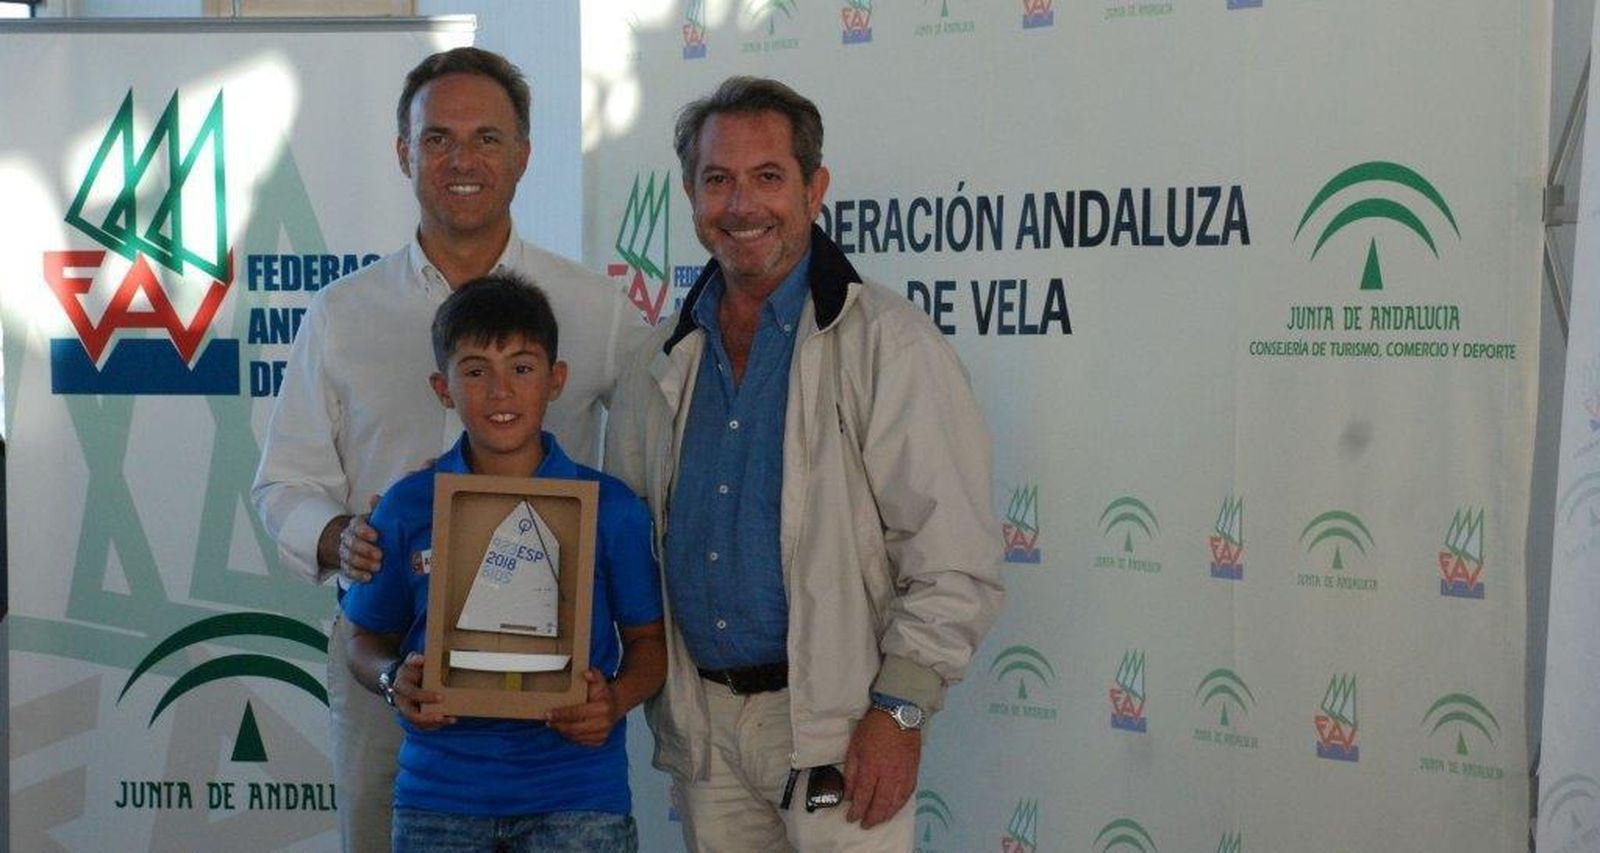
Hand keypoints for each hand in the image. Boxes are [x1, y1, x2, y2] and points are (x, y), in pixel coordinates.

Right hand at [319, 495, 382, 582]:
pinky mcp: (346, 566)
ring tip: (377, 567)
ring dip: (363, 563)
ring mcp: (345, 553)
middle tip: (380, 555)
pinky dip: (358, 575)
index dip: (365, 531)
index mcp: (356, 524)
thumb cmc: (374, 528)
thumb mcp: (377, 517)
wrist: (362, 542)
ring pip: (349, 558)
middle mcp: (348, 538)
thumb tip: (375, 498)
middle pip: (352, 544)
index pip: (356, 526)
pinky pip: (348, 571)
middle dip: (365, 550)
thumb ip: (378, 508)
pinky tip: (368, 578)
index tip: (376, 536)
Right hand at [390, 652, 454, 730]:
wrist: (405, 679)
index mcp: (401, 686)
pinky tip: (449, 720)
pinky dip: (435, 725)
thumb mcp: (411, 661)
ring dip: (434, 724)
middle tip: (442, 716)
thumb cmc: (412, 669)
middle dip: (427, 718)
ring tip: (450, 719)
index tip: (441, 697)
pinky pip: (423, 726)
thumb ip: (415, 659)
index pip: (411, 693)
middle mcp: (401, 701)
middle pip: (411, 715)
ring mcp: (406, 711)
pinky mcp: (414, 717)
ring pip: (417, 723)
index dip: (424, 697)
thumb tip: (421, 659)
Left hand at [545, 669, 620, 746]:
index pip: (577, 713)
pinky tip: (564, 729)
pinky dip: (570, 736)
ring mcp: (603, 734)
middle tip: (548, 720)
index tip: (548, 713)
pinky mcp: (600, 741)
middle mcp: (604, 723)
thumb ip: (594, 675)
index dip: (561, 714)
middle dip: (558, 725)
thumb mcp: (600, 681)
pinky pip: (580, 741)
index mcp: (603, 707)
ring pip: (576, 736)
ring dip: (562, 731)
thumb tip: (587, 673)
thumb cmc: (603, 693)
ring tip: (553, 724)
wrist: (616, 705)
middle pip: (574, 728)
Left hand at [843, 709, 920, 827]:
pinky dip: (900, 805)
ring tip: (878, 820)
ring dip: (886, 815)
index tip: (851, 818)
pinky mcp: (913, 772)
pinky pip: (908, 794)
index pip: (863, 797)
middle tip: (865, 824)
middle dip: (871, 818)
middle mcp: (888, 775)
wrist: (899, 714)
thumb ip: (852, 773)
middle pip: (880, 804)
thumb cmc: (873, 729)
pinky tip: (894, 809)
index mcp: (871, 767)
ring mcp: (903, 774)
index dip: (857, 811)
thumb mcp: (855, 747)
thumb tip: (849, 794)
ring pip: (895, 803)